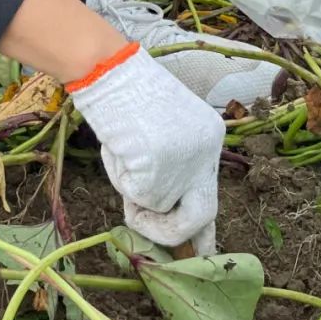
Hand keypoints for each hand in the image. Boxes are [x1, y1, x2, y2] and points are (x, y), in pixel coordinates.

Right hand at [70, 46, 222, 251]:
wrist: (108, 68)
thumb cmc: (124, 93)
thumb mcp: (161, 130)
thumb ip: (171, 167)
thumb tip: (160, 211)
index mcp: (211, 136)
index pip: (210, 193)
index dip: (200, 228)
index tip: (196, 251)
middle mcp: (208, 151)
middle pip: (203, 214)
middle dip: (173, 235)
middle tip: (150, 237)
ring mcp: (186, 162)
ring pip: (161, 207)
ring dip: (135, 196)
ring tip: (122, 156)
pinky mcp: (161, 170)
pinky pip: (137, 198)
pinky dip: (121, 181)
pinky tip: (118, 147)